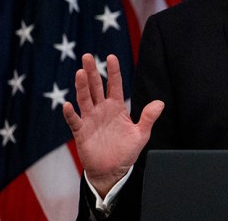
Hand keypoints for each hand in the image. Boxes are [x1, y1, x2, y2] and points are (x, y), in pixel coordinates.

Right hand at [62, 54, 163, 196]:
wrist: (112, 170)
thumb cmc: (126, 151)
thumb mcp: (141, 134)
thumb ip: (148, 118)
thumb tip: (160, 103)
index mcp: (117, 107)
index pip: (115, 85)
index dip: (113, 71)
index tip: (112, 57)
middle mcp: (102, 109)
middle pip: (96, 87)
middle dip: (92, 72)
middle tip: (88, 56)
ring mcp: (90, 119)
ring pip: (84, 99)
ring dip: (82, 86)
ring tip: (79, 72)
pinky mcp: (81, 132)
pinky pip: (74, 121)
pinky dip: (70, 113)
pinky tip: (67, 105)